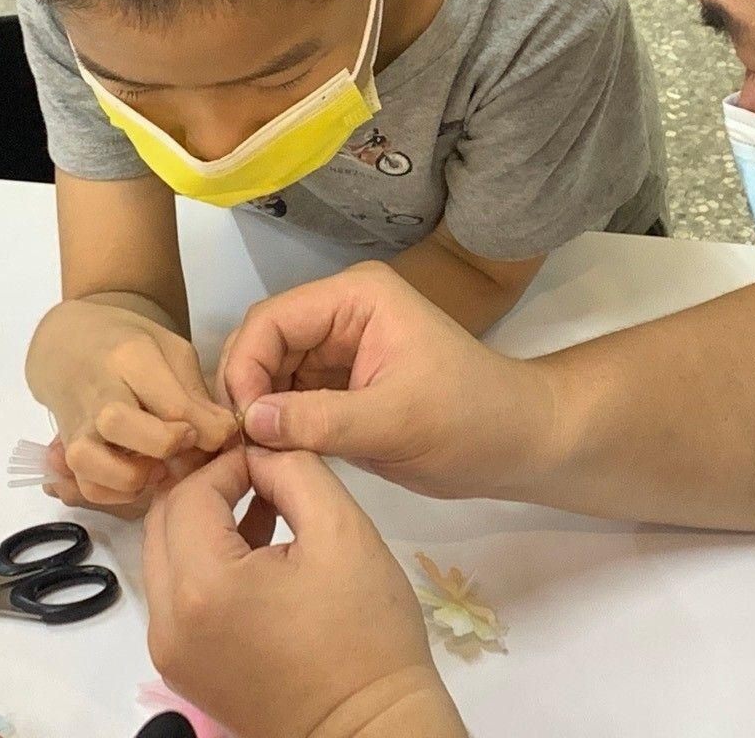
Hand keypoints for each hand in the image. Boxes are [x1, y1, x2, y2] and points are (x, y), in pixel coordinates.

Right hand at [26, 298, 236, 511]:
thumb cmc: (133, 347)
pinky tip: (139, 476)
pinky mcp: (67, 450)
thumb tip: (224, 435)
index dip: (208, 430)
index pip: (172, 404)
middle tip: (186, 445)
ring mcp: (76, 423)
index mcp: (129, 357)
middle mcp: (95, 391)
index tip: (222, 432)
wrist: (73, 343)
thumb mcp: (174, 353)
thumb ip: (197, 395)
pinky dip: (116, 493)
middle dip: (164, 445)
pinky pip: (86, 487)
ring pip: (88, 461)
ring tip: (158, 467)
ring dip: (133, 476)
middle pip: (119, 424)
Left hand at [144, 448, 465, 737]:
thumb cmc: (366, 633)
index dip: (228, 462)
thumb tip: (259, 449)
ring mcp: (171, 652)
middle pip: (163, 522)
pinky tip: (256, 552)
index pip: (191, 493)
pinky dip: (204, 563)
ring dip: (204, 523)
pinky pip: (178, 595)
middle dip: (207, 487)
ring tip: (264, 507)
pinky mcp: (184, 668)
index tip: (270, 452)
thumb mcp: (342, 529)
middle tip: (259, 471)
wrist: (373, 729)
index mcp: (203, 588)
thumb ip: (294, 470)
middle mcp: (168, 622)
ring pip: (165, 557)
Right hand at [217, 262, 552, 500]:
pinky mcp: (340, 384)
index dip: (246, 368)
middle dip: (245, 389)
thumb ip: (320, 419)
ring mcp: (339, 348)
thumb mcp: (395, 422)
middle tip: (235, 445)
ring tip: (248, 455)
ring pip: (270, 372)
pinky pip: (290, 397)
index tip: (240, 425)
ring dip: (257, 410)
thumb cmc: (470, 420)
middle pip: (263, 342)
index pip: (272, 320)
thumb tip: (249, 422)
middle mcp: (340, 314)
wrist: (518, 443)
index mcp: (356, 297)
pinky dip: (276, 424)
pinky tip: (269, 456)